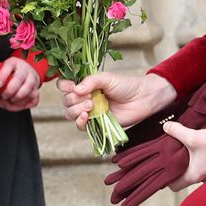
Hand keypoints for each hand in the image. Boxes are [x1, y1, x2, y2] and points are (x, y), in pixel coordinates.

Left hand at [0, 57, 41, 109]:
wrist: (26, 71)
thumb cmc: (9, 73)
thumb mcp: (1, 71)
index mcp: (14, 62)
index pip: (9, 66)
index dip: (3, 76)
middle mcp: (25, 69)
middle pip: (19, 79)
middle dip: (10, 91)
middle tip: (4, 96)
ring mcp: (33, 79)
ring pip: (29, 90)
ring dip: (18, 99)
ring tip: (10, 101)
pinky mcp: (37, 89)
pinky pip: (34, 100)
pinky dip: (25, 105)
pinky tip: (18, 104)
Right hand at [60, 71, 176, 131]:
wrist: (141, 99)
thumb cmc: (125, 85)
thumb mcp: (106, 78)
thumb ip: (90, 81)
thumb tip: (75, 89)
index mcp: (84, 85)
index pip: (64, 85)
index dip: (64, 86)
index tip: (72, 86)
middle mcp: (84, 98)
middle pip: (66, 100)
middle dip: (74, 99)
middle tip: (89, 96)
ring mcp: (88, 112)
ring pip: (70, 113)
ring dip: (76, 110)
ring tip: (91, 106)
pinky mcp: (95, 124)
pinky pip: (80, 126)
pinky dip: (80, 122)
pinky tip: (87, 116)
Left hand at [163, 118, 205, 189]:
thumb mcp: (193, 137)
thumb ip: (177, 132)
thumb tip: (166, 127)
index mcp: (195, 176)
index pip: (175, 186)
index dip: (167, 180)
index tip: (163, 170)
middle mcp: (204, 179)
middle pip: (185, 178)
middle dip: (178, 169)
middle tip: (171, 158)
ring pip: (196, 171)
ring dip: (190, 163)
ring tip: (185, 151)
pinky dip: (201, 160)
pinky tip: (199, 149)